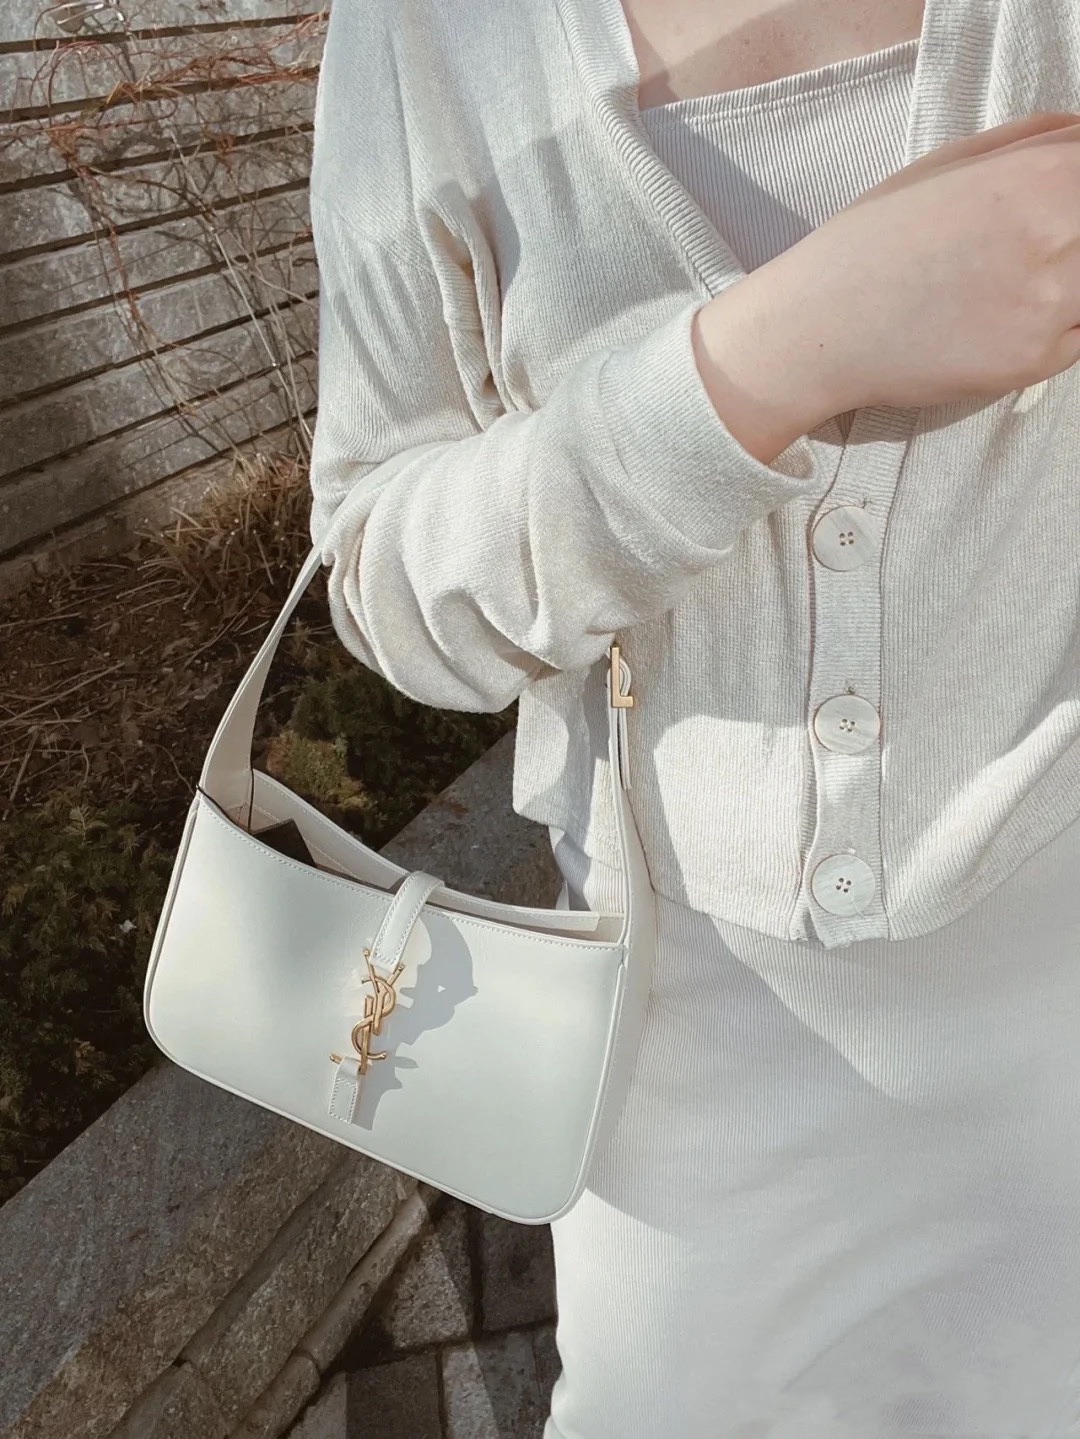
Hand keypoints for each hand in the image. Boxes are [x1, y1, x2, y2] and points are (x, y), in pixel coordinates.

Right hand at [750, 111, 1079, 414]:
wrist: (820, 329)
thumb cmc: (873, 240)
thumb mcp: (949, 163)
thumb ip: (1032, 141)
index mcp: (1041, 174)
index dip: (1072, 186)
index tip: (1051, 211)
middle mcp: (1057, 236)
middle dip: (1067, 239)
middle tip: (1017, 255)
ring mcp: (1051, 305)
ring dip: (1067, 281)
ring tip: (1012, 284)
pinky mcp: (1035, 360)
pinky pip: (1077, 335)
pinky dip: (1053, 326)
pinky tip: (998, 319)